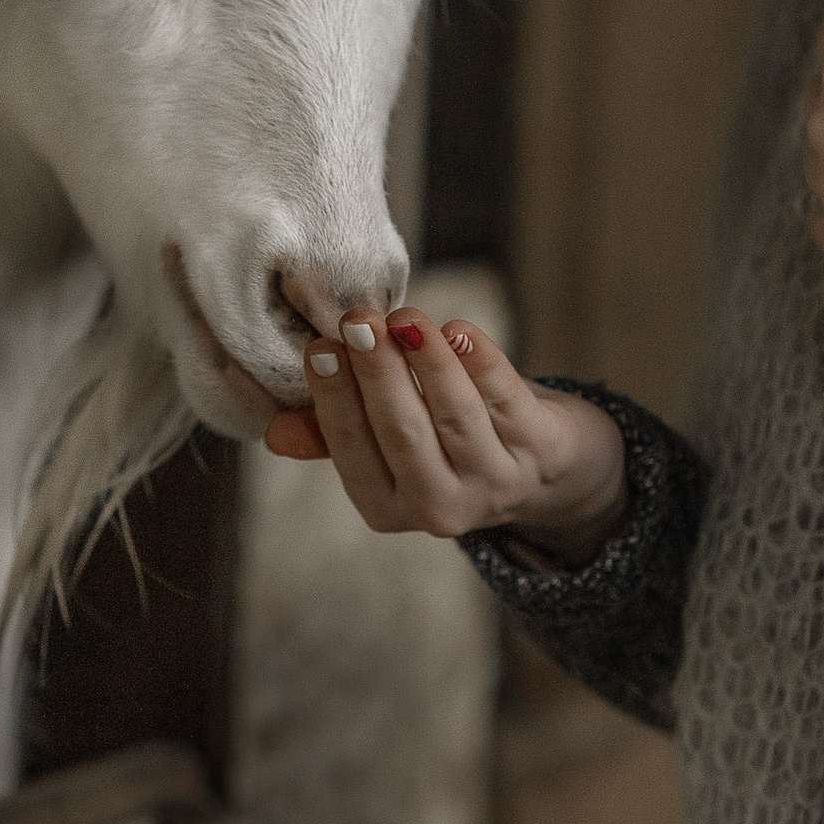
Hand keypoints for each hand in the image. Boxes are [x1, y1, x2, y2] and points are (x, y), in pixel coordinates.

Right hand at [263, 309, 628, 562]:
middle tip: (357, 320)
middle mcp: (441, 506)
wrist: (549, 465)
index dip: (335, 400)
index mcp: (388, 505)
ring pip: (456, 416)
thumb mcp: (390, 443)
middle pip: (403, 434)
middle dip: (378, 374)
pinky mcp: (542, 450)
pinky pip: (508, 401)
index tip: (320, 348)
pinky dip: (483, 363)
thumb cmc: (447, 438)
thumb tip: (274, 435)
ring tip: (404, 317)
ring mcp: (496, 481)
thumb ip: (334, 432)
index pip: (354, 450)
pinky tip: (460, 331)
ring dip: (428, 362)